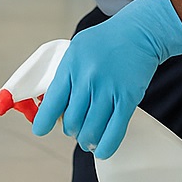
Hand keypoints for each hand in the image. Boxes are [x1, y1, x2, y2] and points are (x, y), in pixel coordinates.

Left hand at [31, 0, 181, 157]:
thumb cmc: (107, 41)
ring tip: (89, 139)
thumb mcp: (77, 50)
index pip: (51, 103)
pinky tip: (102, 150)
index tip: (41, 130)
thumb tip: (54, 106)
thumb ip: (65, 75)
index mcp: (70, 66)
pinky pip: (114, 130)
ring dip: (87, 140)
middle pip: (72, 121)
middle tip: (77, 128)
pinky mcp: (128, 98)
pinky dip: (106, 146)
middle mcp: (87, 79)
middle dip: (72, 130)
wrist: (140, 32)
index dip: (44, 122)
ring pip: (91, 130)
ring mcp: (108, 89)